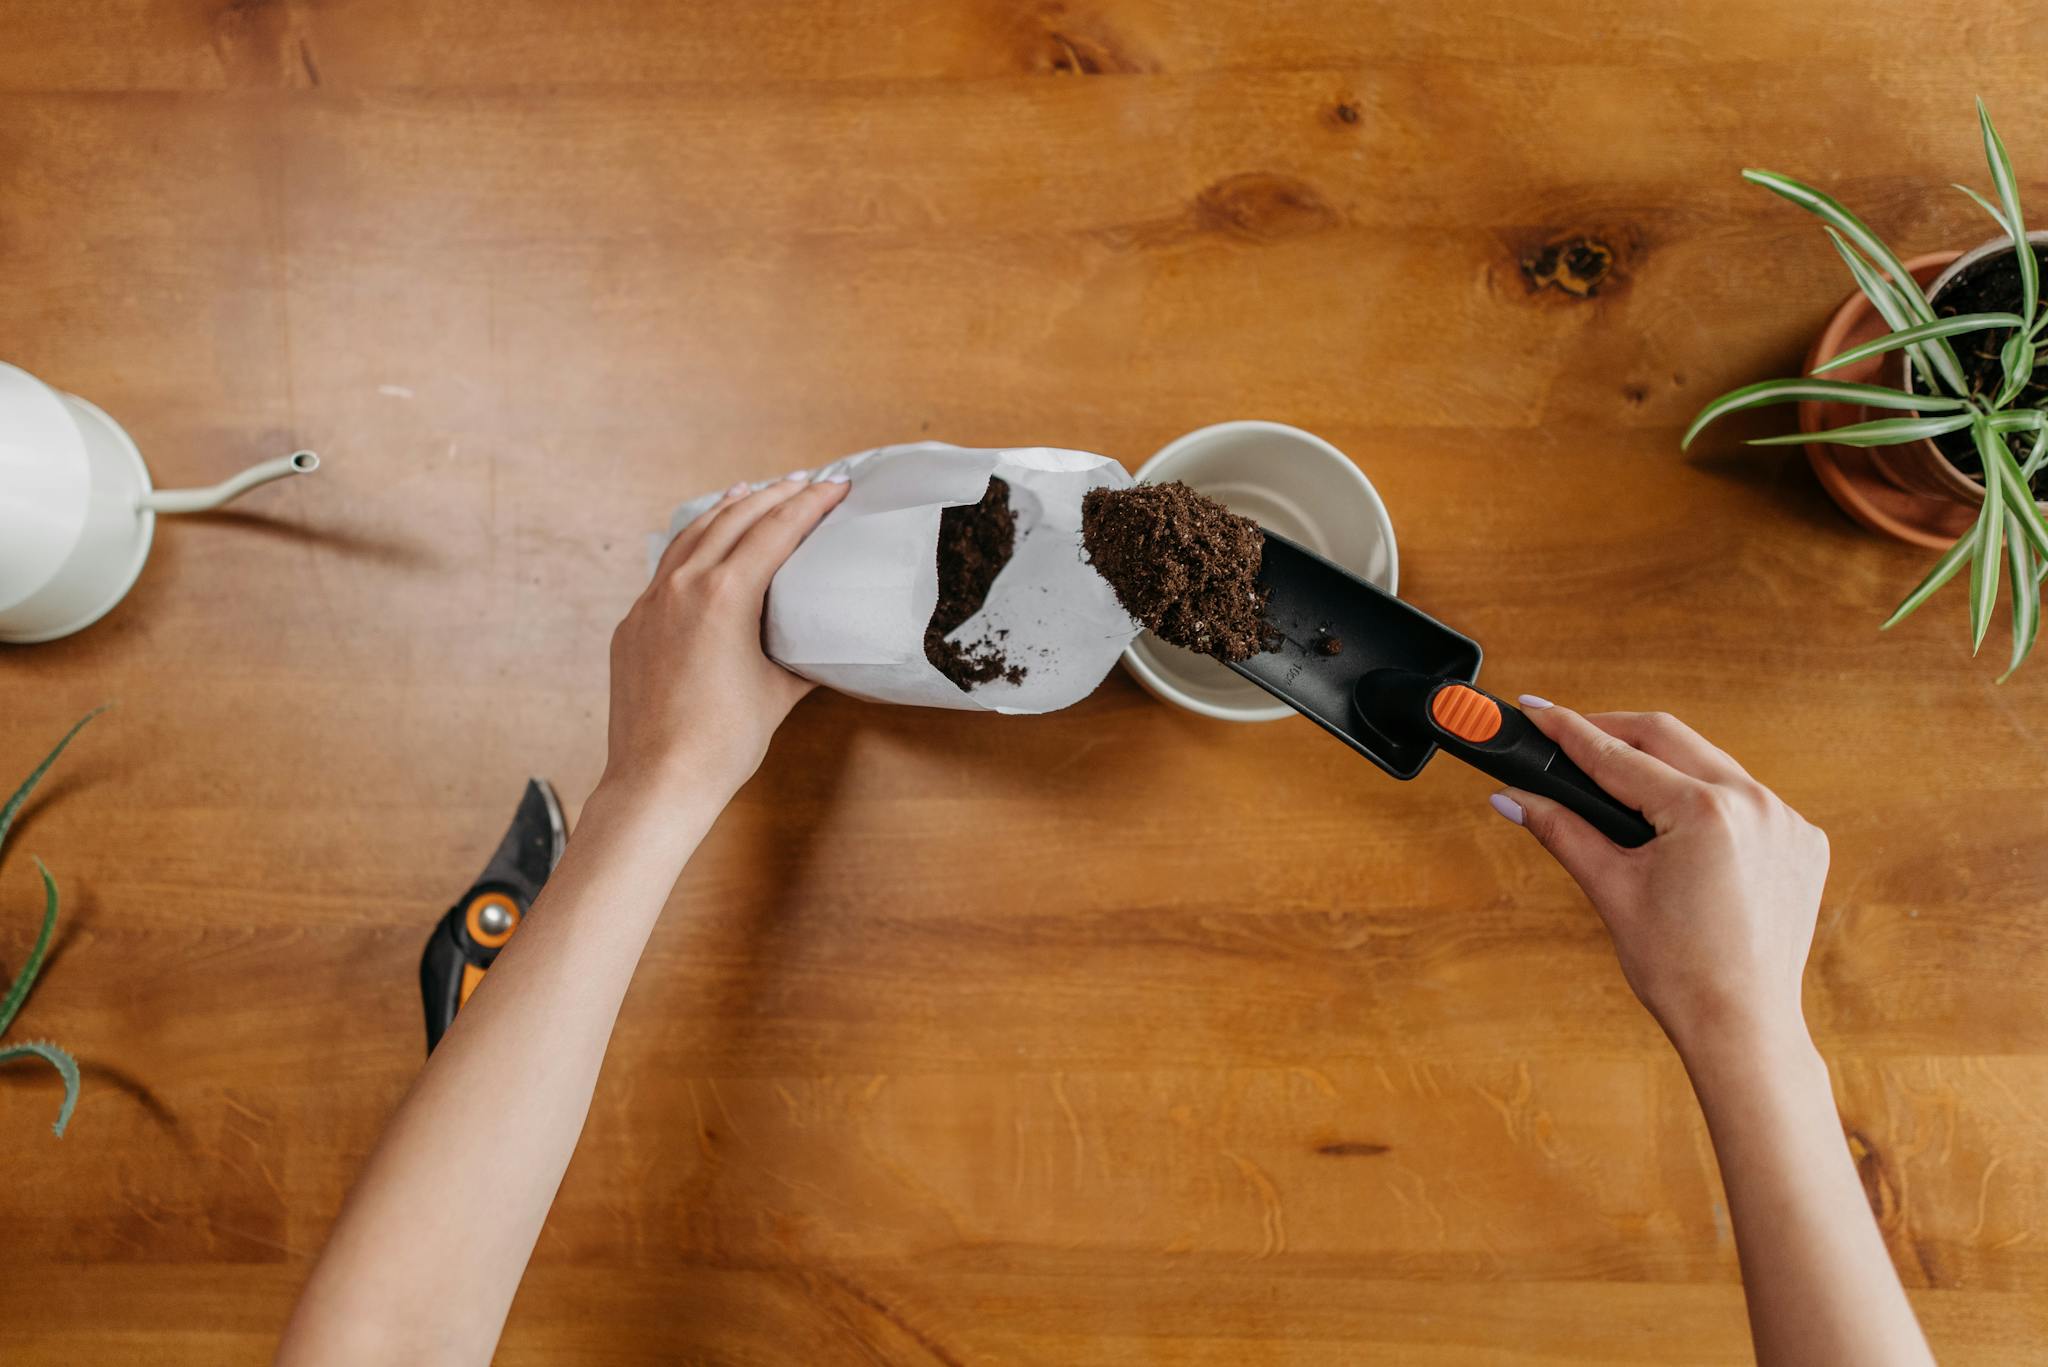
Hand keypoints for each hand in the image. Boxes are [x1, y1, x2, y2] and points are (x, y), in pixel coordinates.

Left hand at [602, 474, 850, 806]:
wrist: (658, 780)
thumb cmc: (724, 742)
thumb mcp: (779, 691)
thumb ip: (802, 655)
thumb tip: (821, 643)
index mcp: (724, 595)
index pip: (775, 531)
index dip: (810, 504)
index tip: (835, 485)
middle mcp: (683, 586)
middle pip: (733, 519)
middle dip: (773, 495)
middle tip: (805, 482)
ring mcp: (650, 603)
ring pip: (691, 535)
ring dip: (727, 508)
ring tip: (751, 490)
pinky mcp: (632, 625)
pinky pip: (666, 567)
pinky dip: (692, 543)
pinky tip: (703, 542)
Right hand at [1489, 702, 1829, 1057]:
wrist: (1743, 1025)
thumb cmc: (1678, 970)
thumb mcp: (1611, 890)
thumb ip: (1563, 830)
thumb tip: (1513, 796)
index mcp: (1703, 813)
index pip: (1617, 756)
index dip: (1568, 731)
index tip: (1537, 711)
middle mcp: (1753, 803)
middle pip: (1668, 736)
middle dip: (1614, 731)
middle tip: (1569, 734)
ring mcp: (1786, 820)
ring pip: (1709, 763)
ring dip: (1663, 763)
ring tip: (1618, 778)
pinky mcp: (1803, 841)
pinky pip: (1745, 797)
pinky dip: (1706, 797)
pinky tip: (1677, 819)